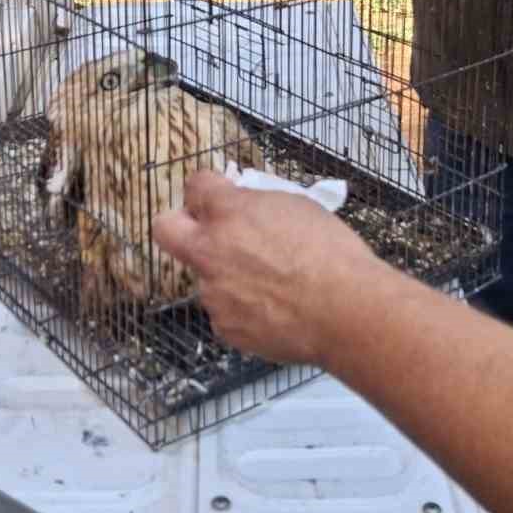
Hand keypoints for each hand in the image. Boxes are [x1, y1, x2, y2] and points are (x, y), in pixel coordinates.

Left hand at [153, 171, 379, 364]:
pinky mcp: (224, 327)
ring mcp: (213, 292)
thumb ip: (257, 205)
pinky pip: (224, 311)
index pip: (195, 185)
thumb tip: (246, 208)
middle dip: (180, 224)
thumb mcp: (296, 206)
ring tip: (271, 283)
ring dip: (225, 274)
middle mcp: (210, 249)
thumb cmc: (332, 255)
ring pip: (204, 276)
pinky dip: (242, 308)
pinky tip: (274, 308)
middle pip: (165, 228)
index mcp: (229, 212)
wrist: (347, 311)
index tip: (218, 195)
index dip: (208, 190)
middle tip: (207, 231)